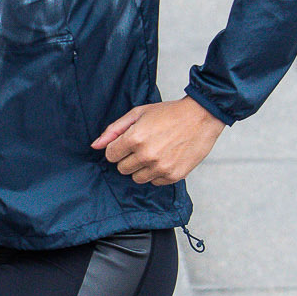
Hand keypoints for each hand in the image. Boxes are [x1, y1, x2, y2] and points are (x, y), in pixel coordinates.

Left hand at [94, 96, 224, 184]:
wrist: (201, 117)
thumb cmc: (169, 113)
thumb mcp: (138, 114)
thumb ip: (114, 130)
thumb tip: (95, 146)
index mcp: (135, 138)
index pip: (111, 155)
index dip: (117, 148)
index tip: (128, 142)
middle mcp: (146, 155)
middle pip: (122, 169)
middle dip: (128, 158)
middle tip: (143, 146)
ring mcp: (161, 167)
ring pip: (137, 178)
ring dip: (141, 168)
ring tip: (154, 152)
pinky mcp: (174, 175)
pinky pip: (154, 182)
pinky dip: (157, 173)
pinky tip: (165, 158)